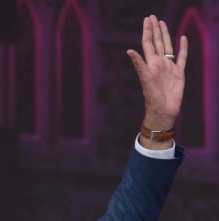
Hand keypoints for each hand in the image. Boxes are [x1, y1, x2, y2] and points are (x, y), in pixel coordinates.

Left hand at [127, 15, 186, 135]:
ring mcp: (169, 68)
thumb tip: (129, 51)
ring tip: (163, 23)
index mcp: (151, 64)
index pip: (148, 44)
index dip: (148, 31)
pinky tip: (183, 38)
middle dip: (155, 30)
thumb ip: (139, 65)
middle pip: (157, 43)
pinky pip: (181, 58)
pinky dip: (183, 48)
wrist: (162, 111)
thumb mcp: (145, 80)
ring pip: (168, 47)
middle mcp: (159, 64)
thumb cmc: (152, 98)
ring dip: (166, 35)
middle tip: (152, 17)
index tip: (148, 19)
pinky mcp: (179, 74)